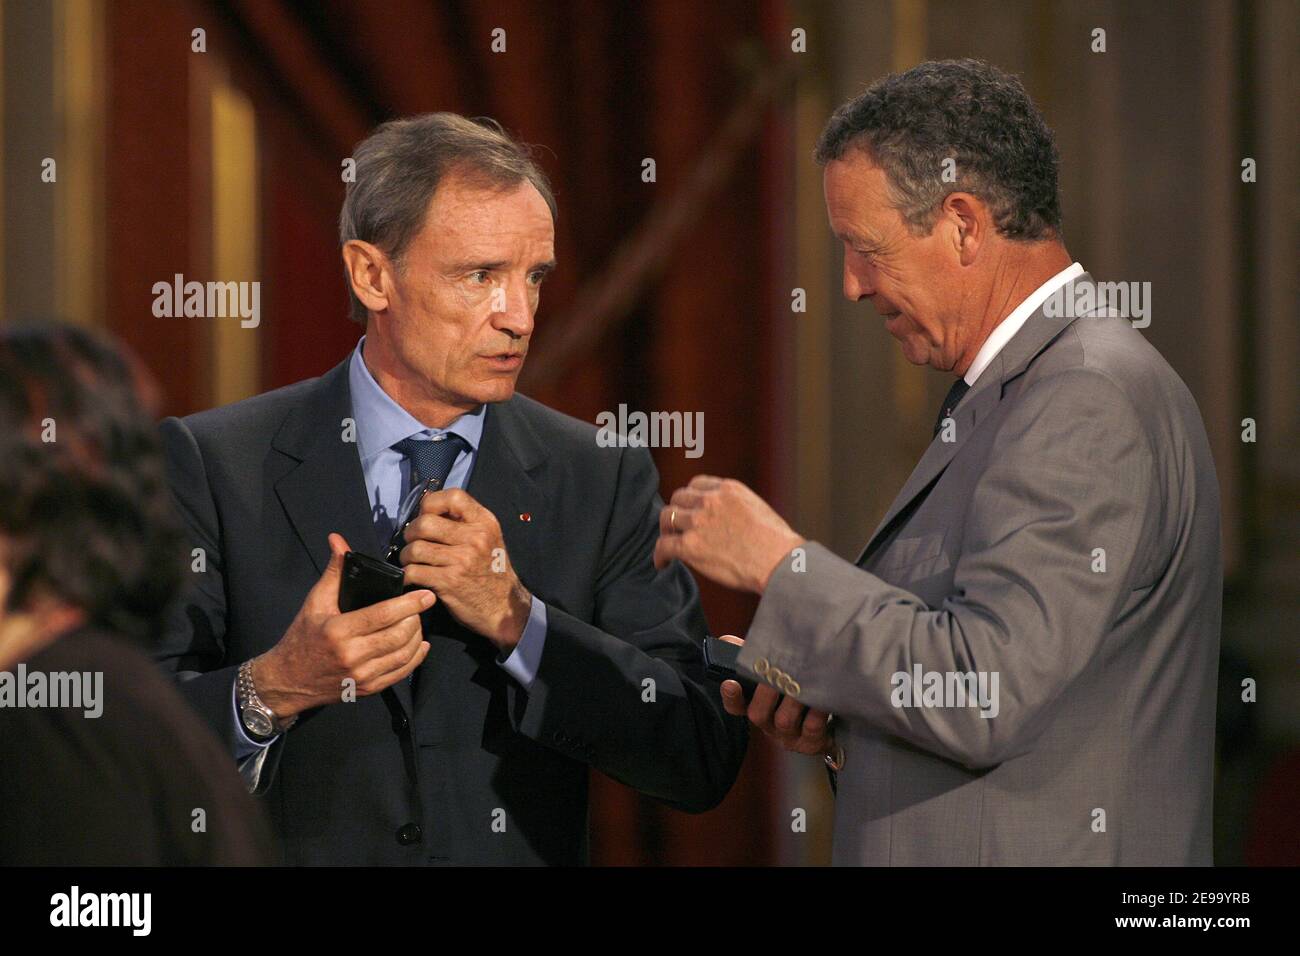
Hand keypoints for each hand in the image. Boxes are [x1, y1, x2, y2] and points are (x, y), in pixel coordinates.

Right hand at [254, 533, 432, 717]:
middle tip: (421, 606)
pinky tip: (420, 645)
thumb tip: (338, 540)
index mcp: (338, 631)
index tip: (426, 595)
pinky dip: (415, 658)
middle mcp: (352, 656)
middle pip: (398, 635)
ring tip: (418, 621)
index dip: (408, 604)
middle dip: (416, 618)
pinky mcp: (368, 689)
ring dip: (418, 636)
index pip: (382, 616)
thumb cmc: (302, 637)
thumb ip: (333, 571)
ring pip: (403, 655)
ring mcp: (362, 676)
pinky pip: (400, 673)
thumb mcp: (315, 602)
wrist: (287, 680)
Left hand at [397, 488, 531, 653]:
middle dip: (412, 533)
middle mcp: (475, 538)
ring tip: (413, 561)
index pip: (453, 497)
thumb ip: (463, 521)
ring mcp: (462, 560)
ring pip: (415, 548)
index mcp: (485, 523)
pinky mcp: (449, 581)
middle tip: (414, 542)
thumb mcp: (488, 539)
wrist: (504, 608)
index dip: (432, 503)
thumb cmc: (492, 573)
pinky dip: (408, 574)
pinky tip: (414, 577)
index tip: (426, 514)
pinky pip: (413, 571)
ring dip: (407, 556)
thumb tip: (428, 504)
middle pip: (425, 523)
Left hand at [653, 476, 803, 593]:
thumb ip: (734, 505)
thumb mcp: (756, 507)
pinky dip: (659, 555)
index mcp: (727, 489)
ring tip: (670, 543)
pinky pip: (663, 545)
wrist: (778, 562)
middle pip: (678, 498)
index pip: (696, 484)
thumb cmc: (775, 543)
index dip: (691, 498)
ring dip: (667, 531)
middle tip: (677, 528)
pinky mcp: (690, 545)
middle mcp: (709, 501)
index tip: (690, 510)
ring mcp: (697, 522)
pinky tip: (662, 563)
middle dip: (677, 512)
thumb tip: (724, 517)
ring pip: (667, 518)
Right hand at [716, 635, 833, 757]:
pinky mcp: (811, 743)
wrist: (835, 719)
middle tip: (778, 675)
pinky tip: (823, 700)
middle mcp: (770, 724)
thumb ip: (756, 656)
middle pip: (757, 714)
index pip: (735, 706)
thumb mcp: (778, 672)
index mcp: (757, 707)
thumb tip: (729, 641)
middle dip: (766, 693)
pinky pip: (811, 729)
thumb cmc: (801, 689)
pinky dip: (816, 713)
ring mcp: (790, 736)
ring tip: (806, 684)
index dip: (731, 696)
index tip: (730, 683)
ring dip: (794, 701)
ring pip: (784, 721)